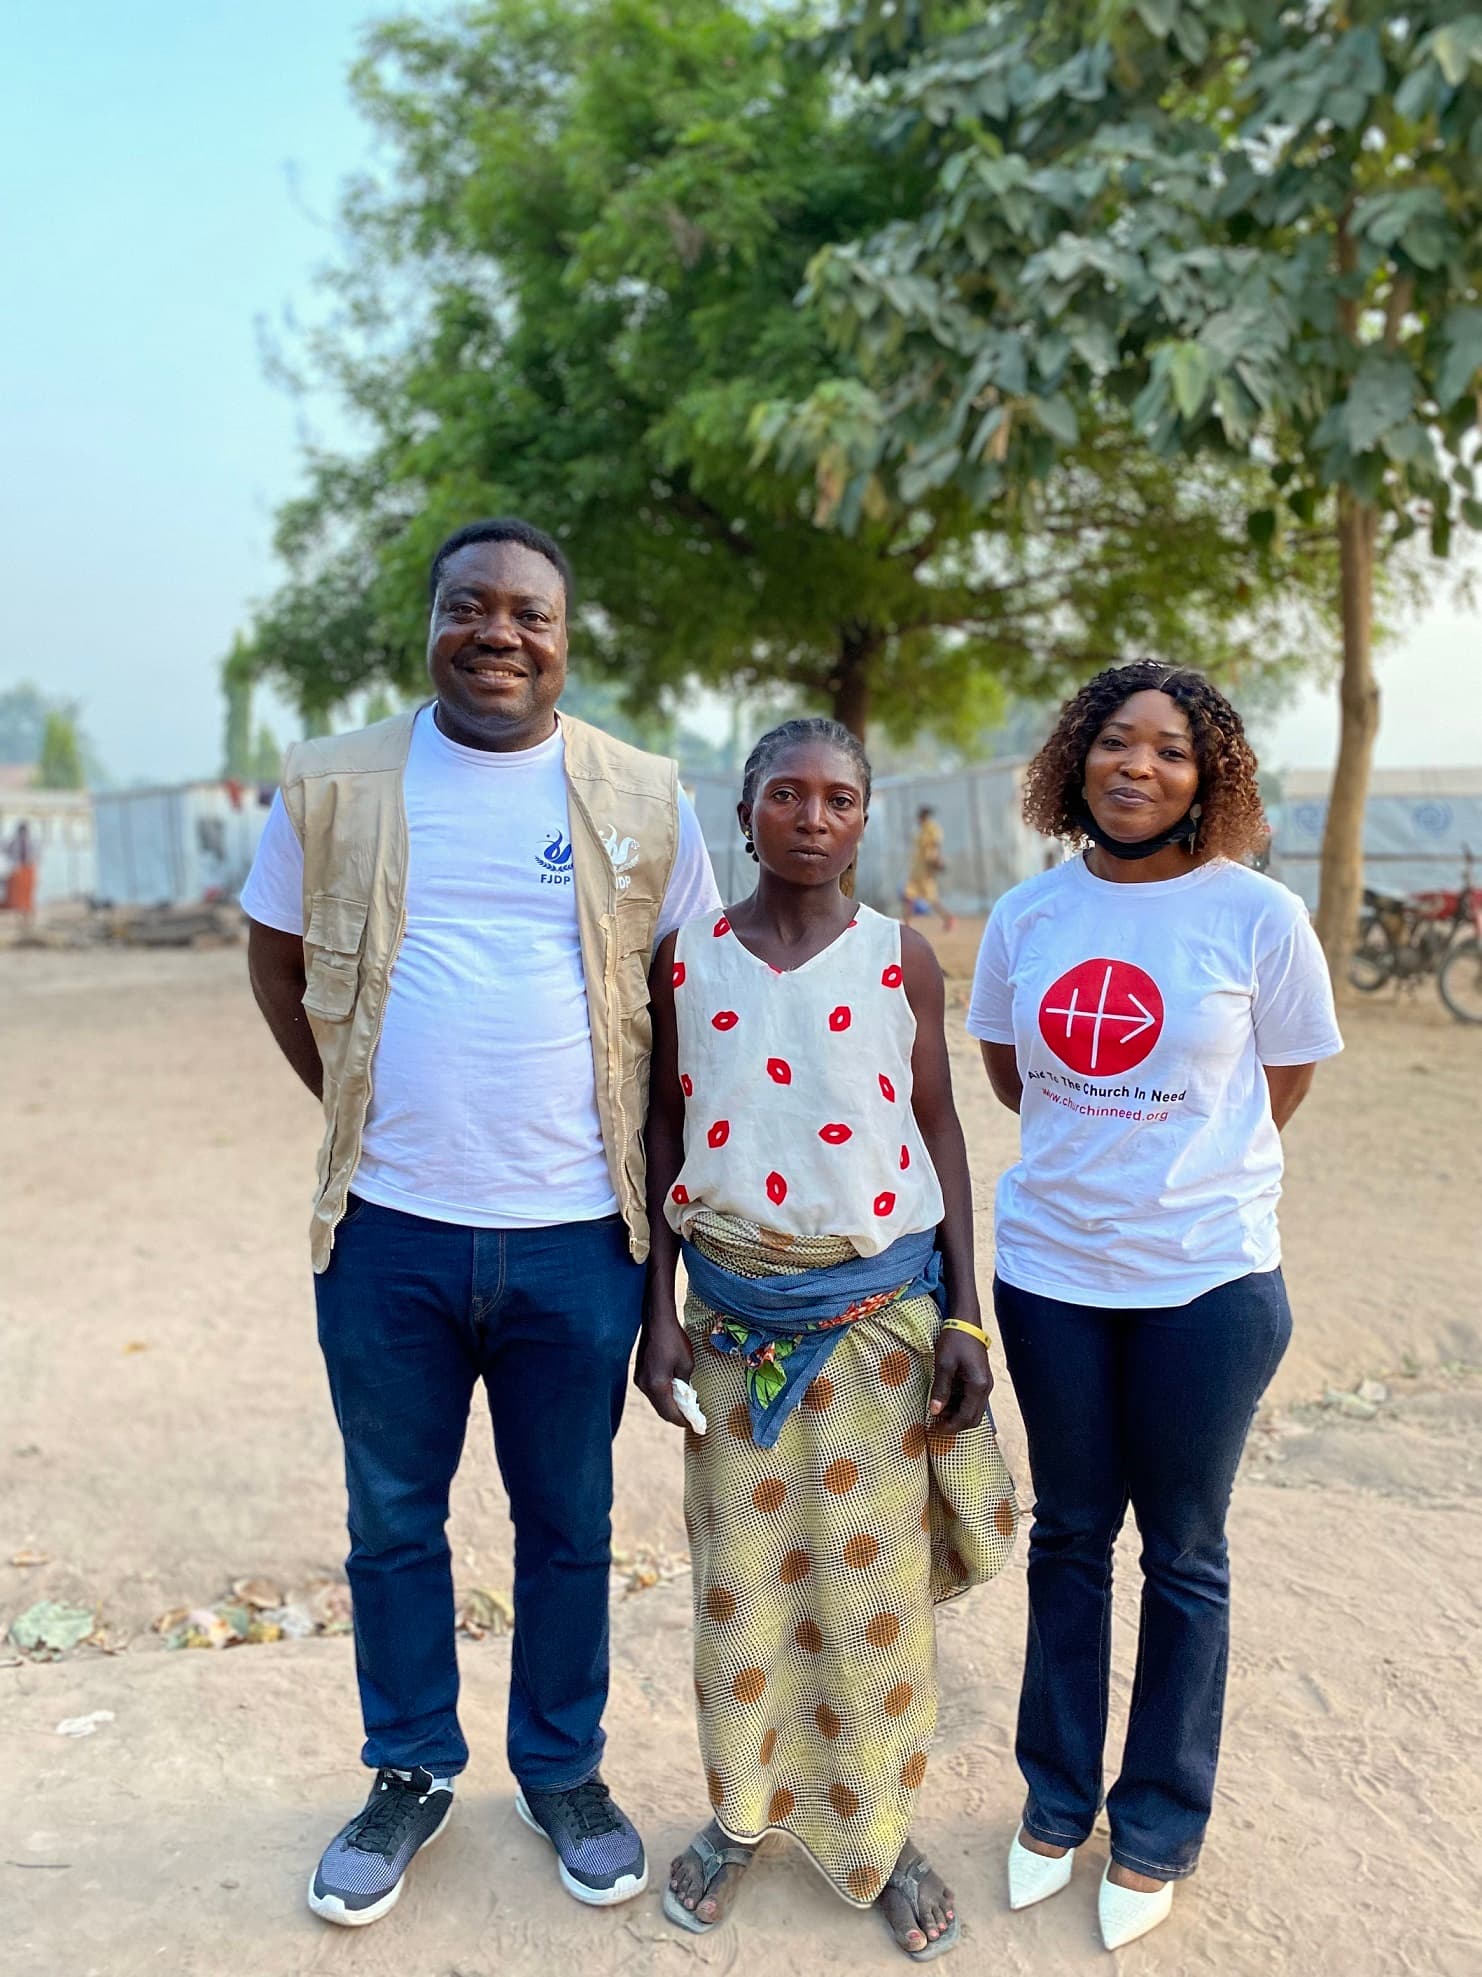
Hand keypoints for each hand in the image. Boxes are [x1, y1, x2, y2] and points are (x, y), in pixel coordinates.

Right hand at [635, 1310, 695, 1428]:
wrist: (656, 1320)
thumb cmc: (674, 1339)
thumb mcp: (686, 1364)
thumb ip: (685, 1384)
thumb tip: (685, 1397)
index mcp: (657, 1385)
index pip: (670, 1413)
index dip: (683, 1421)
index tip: (695, 1425)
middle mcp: (645, 1386)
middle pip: (662, 1411)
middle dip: (676, 1416)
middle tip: (691, 1419)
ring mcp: (639, 1380)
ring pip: (656, 1402)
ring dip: (669, 1407)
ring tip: (685, 1407)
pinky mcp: (639, 1374)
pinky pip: (652, 1392)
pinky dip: (663, 1396)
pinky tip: (674, 1393)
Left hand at [928, 1327, 992, 1433]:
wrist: (966, 1322)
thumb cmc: (954, 1341)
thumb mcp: (943, 1364)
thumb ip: (941, 1389)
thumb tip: (934, 1412)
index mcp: (978, 1386)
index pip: (966, 1417)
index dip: (950, 1427)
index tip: (934, 1429)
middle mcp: (985, 1388)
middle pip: (973, 1418)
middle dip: (955, 1424)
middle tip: (935, 1424)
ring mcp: (985, 1385)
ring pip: (973, 1411)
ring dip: (957, 1415)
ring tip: (938, 1411)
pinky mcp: (981, 1380)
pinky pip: (972, 1401)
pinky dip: (960, 1405)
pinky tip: (945, 1401)